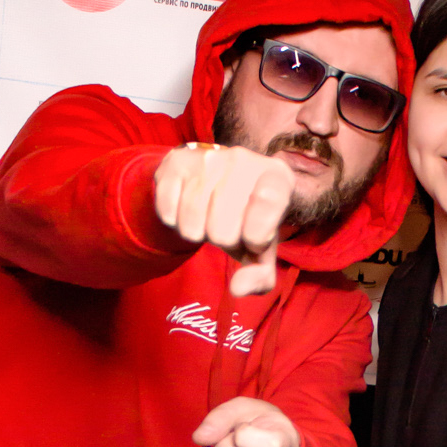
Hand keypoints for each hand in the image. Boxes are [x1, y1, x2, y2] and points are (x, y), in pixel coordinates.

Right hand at [154, 143, 293, 295]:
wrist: (210, 184)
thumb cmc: (244, 221)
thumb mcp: (259, 251)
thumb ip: (260, 276)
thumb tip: (238, 288)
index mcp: (277, 178)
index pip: (270, 204)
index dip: (257, 235)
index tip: (253, 239)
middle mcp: (245, 159)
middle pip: (224, 229)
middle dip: (222, 240)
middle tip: (226, 227)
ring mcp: (210, 157)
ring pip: (193, 222)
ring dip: (197, 232)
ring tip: (208, 219)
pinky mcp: (177, 160)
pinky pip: (169, 210)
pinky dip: (174, 220)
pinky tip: (186, 208)